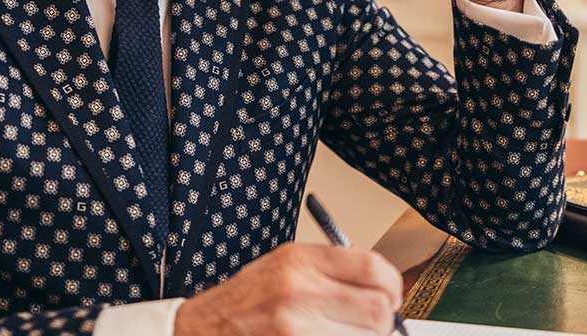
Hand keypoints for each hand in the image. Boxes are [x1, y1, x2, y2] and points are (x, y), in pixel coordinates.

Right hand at [174, 243, 402, 335]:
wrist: (194, 333)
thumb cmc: (239, 306)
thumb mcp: (282, 270)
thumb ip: (330, 274)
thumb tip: (383, 291)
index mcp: (299, 260)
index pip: (375, 269)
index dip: (392, 288)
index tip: (389, 298)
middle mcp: (298, 290)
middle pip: (378, 309)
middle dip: (380, 324)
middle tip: (368, 328)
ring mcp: (294, 327)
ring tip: (339, 335)